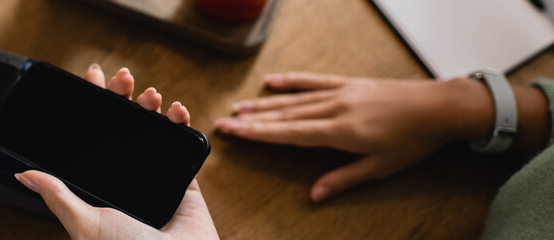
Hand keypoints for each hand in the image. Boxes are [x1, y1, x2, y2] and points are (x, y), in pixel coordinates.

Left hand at [15, 64, 218, 239]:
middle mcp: (126, 180)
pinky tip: (175, 111)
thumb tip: (24, 174)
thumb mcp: (83, 222)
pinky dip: (181, 122)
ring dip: (150, 106)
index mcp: (100, 189)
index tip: (92, 81)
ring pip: (152, 131)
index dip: (94, 108)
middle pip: (123, 128)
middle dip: (123, 98)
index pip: (92, 140)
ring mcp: (155, 178)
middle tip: (122, 79)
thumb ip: (57, 196)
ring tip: (149, 94)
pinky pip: (182, 144)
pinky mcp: (184, 181)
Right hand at [215, 72, 499, 201]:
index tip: (234, 132)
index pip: (289, 133)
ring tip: (239, 107)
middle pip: (284, 115)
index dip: (258, 134)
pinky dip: (291, 82)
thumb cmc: (412, 140)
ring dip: (264, 103)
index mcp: (340, 131)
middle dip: (251, 120)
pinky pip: (313, 81)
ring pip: (293, 98)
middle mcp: (334, 108)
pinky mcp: (348, 83)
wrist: (438, 107)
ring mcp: (340, 92)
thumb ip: (343, 179)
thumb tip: (313, 195)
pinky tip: (273, 82)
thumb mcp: (380, 167)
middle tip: (224, 121)